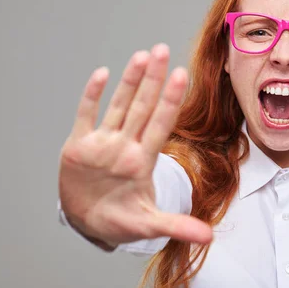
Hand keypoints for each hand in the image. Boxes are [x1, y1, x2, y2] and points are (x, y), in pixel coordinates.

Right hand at [58, 43, 212, 246]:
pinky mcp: (79, 146)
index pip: (160, 124)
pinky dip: (92, 97)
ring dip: (129, 82)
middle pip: (142, 107)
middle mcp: (125, 146)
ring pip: (118, 106)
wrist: (88, 221)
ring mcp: (103, 143)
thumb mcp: (148, 225)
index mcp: (142, 161)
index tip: (182, 76)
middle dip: (153, 80)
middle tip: (163, 50)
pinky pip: (86, 116)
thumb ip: (176, 226)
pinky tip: (102, 74)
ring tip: (142, 57)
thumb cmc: (120, 221)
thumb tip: (209, 237)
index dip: (170, 101)